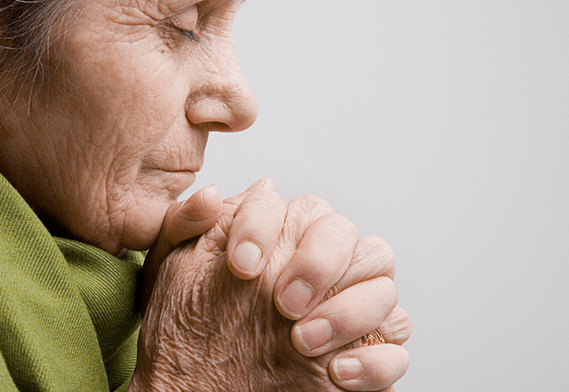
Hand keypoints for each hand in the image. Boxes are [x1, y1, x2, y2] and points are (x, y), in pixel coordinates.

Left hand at [135, 179, 409, 389]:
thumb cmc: (186, 328)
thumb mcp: (171, 273)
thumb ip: (184, 226)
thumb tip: (212, 196)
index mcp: (290, 239)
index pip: (301, 208)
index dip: (269, 228)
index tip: (240, 266)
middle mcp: (329, 270)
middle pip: (352, 238)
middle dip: (318, 263)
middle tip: (283, 302)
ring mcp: (355, 315)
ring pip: (384, 290)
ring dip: (348, 313)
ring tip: (302, 340)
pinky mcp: (370, 361)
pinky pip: (396, 354)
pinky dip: (373, 362)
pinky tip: (337, 373)